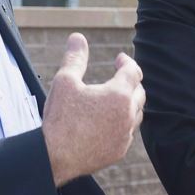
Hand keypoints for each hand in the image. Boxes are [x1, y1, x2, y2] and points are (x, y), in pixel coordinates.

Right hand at [41, 33, 145, 186]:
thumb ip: (75, 58)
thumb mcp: (64, 82)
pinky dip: (123, 123)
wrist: (55, 157)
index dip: (127, 62)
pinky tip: (110, 122)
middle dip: (131, 82)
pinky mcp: (119, 151)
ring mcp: (125, 135)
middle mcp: (127, 115)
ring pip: (136, 114)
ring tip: (116, 98)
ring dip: (129, 104)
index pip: (133, 71)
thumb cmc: (60, 118)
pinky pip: (127, 133)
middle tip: (120, 77)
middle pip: (140, 93)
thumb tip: (78, 37)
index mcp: (119, 94)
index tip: (119, 59)